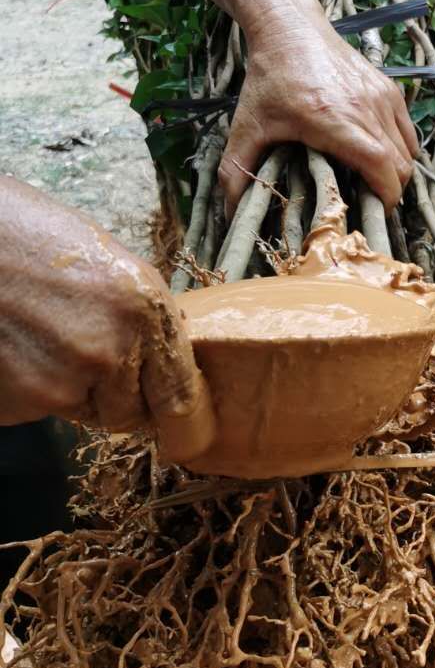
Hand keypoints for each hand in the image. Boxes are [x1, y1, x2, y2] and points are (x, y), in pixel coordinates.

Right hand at [0, 177, 212, 456]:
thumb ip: (143, 315)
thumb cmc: (26, 234)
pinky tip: (14, 347)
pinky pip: (40, 411)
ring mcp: (62, 382)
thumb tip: (168, 353)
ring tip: (42, 339)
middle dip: (118, 396)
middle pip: (132, 414)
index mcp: (145, 311)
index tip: (185, 432)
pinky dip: (30, 389)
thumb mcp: (109, 262)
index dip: (183, 420)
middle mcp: (111, 352)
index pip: (182, 397)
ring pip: (86, 413)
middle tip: (84, 355)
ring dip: (72, 391)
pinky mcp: (21, 401)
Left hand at [218, 0, 418, 215]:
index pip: (383, 170)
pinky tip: (375, 151)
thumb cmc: (270, 77)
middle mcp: (367, 110)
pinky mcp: (389, 90)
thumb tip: (231, 213)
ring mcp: (382, 98)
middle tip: (366, 200)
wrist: (290, 27)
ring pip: (409, 151)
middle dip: (390, 191)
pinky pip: (407, 131)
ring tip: (370, 178)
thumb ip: (237, 170)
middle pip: (402, 167)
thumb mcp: (248, 125)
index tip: (370, 214)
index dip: (384, 199)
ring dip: (395, 171)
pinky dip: (399, 149)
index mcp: (336, 122)